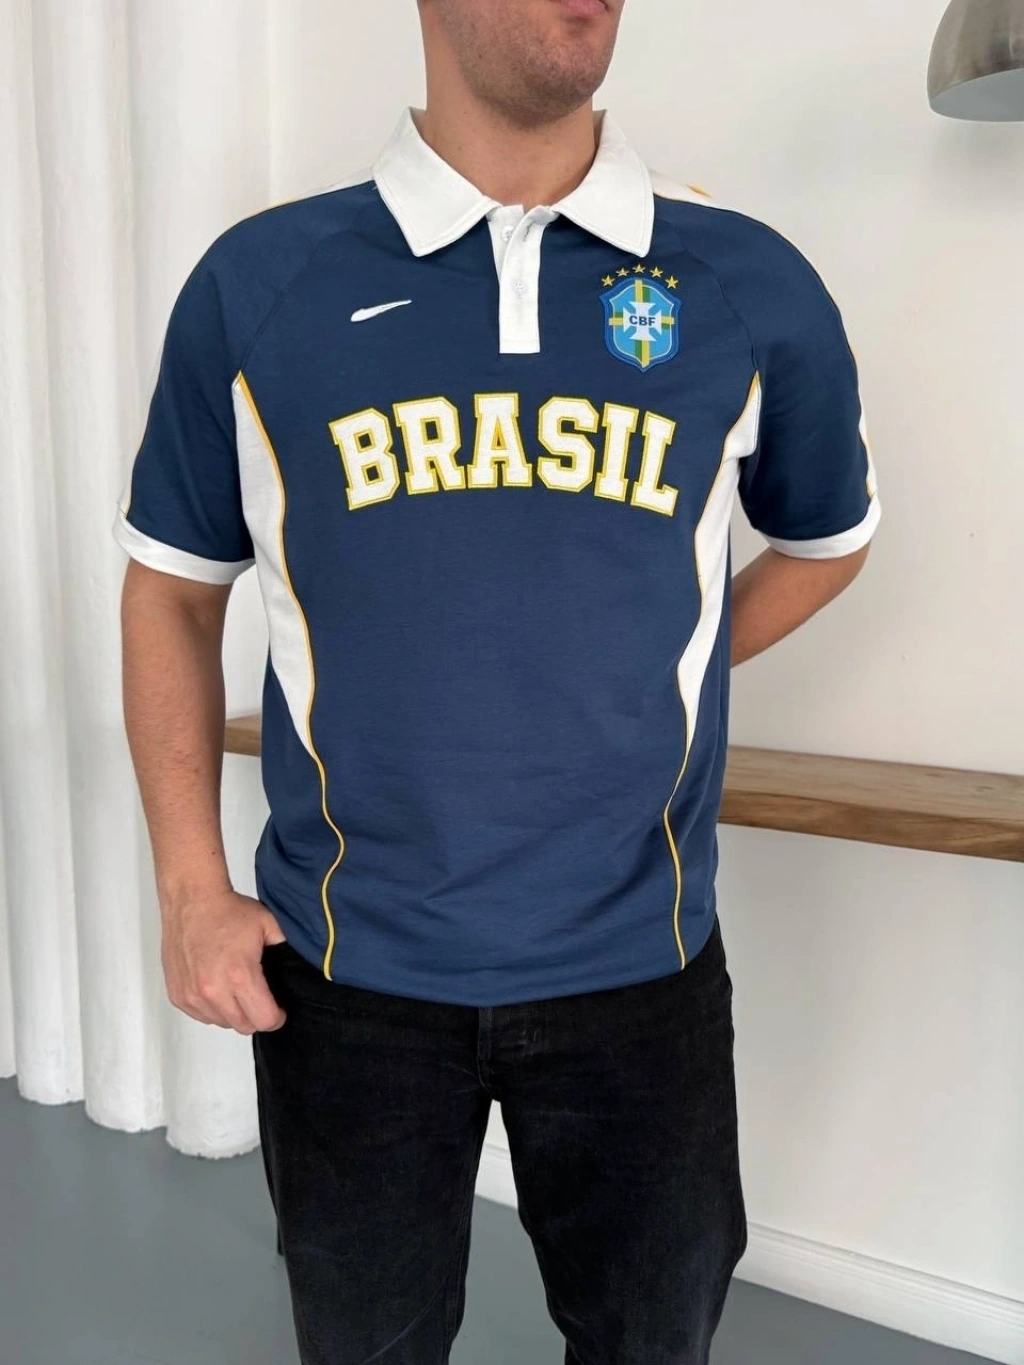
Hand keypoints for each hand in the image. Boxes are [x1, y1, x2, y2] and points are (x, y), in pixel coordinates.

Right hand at [161, 889, 287, 1034]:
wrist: (192, 900)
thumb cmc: (229, 911)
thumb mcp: (269, 926)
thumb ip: (285, 952)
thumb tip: (297, 971)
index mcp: (240, 976)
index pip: (264, 1020)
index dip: (277, 1017)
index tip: (279, 1009)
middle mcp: (213, 990)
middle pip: (244, 1026)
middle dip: (256, 1015)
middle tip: (259, 997)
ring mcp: (193, 995)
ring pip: (222, 1023)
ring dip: (233, 1012)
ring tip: (236, 988)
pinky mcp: (178, 995)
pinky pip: (202, 1016)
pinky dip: (212, 1008)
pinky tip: (217, 986)